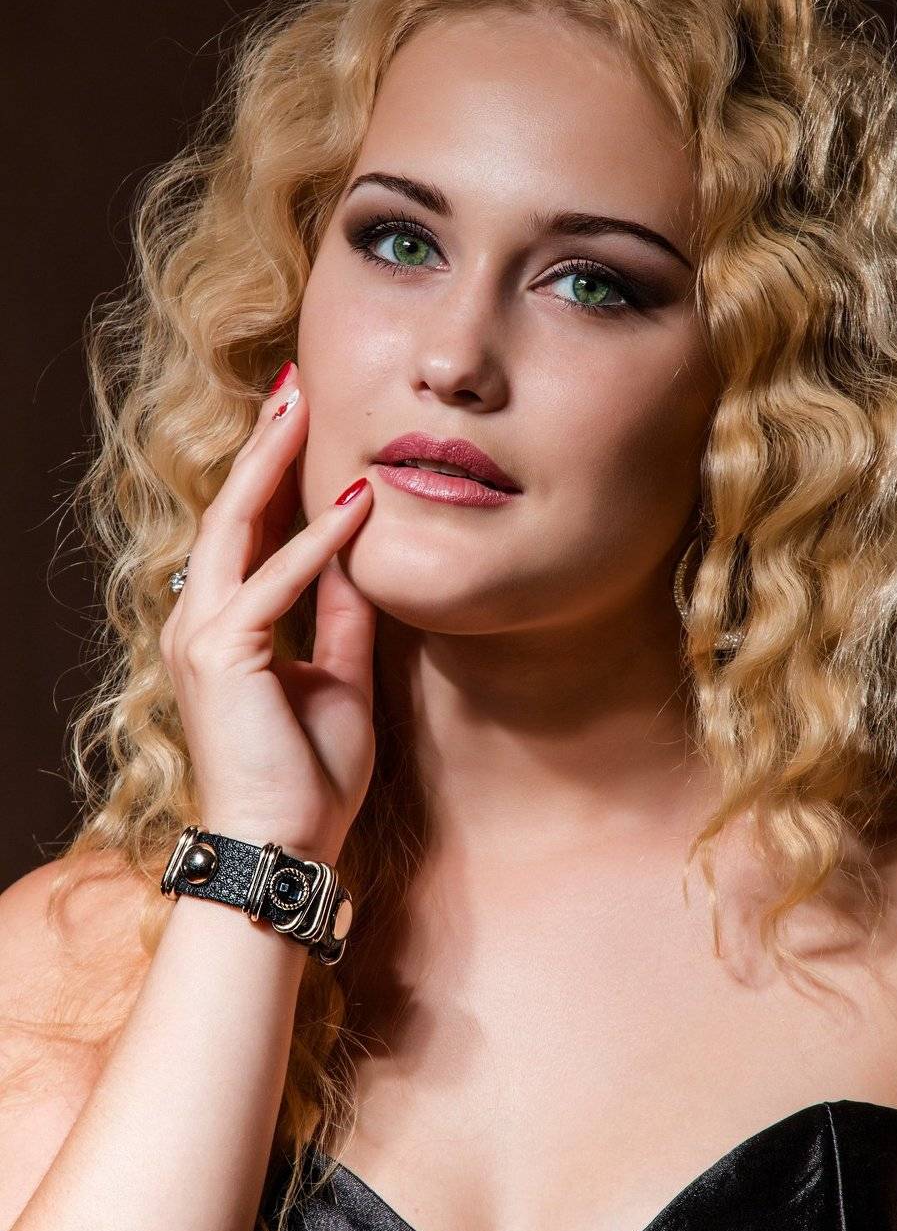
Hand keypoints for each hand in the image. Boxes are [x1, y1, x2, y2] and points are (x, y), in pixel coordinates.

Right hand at [159, 361, 376, 865]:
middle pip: (232, 512)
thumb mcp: (339, 681)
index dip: (274, 474)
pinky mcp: (223, 655)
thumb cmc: (308, 777)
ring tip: (306, 404)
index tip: (303, 419)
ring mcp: (203, 636)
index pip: (247, 533)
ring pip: (237, 527)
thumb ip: (343, 619)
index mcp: (225, 628)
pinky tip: (355, 500)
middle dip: (265, 444)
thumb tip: (361, 559)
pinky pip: (275, 583)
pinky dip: (317, 542)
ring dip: (276, 464)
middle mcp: (201, 622)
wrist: (285, 849)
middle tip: (295, 382)